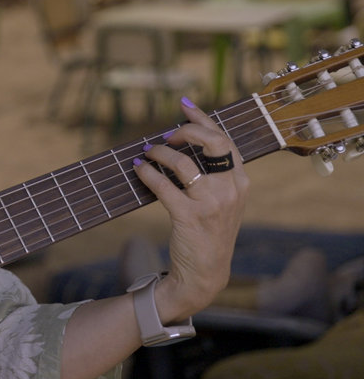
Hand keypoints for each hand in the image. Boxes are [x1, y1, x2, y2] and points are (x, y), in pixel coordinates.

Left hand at [132, 99, 249, 322]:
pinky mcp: (189, 216)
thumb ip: (213, 174)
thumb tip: (183, 141)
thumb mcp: (222, 201)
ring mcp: (211, 203)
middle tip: (165, 134)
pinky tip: (138, 169)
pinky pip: (164, 185)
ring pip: (184, 162)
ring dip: (160, 152)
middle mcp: (231, 190)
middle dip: (186, 130)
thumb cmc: (208, 232)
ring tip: (146, 152)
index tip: (185, 105)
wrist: (206, 272)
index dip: (204, 120)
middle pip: (214, 143)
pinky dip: (148, 173)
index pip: (226, 140)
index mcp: (241, 182)